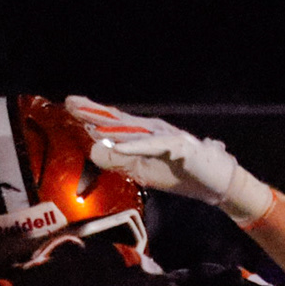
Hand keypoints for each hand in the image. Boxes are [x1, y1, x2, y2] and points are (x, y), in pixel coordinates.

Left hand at [64, 96, 274, 224]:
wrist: (215, 182)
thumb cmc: (179, 174)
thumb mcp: (142, 171)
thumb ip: (120, 162)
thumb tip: (96, 151)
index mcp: (142, 135)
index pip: (112, 124)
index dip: (91, 114)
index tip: (68, 107)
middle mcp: (151, 130)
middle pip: (118, 120)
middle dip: (93, 112)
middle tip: (69, 102)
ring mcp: (165, 136)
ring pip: (131, 130)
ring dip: (108, 125)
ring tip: (87, 120)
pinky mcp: (177, 146)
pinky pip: (150, 146)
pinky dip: (132, 146)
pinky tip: (115, 145)